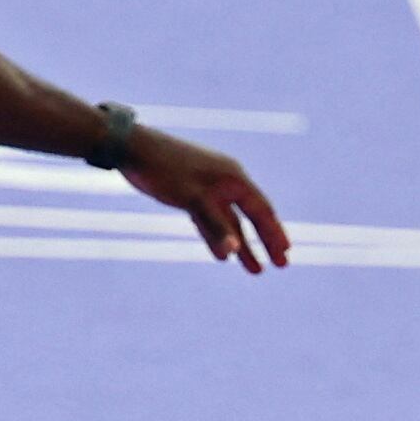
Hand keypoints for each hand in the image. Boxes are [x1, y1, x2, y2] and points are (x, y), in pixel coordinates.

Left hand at [120, 129, 289, 273]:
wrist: (133, 149)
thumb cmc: (164, 170)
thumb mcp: (192, 200)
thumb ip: (215, 226)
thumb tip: (233, 252)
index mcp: (233, 178)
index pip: (261, 210)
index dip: (274, 233)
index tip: (286, 253)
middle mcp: (226, 182)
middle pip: (252, 217)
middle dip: (266, 241)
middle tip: (281, 264)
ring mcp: (209, 188)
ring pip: (231, 222)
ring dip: (243, 246)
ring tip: (255, 271)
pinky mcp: (191, 194)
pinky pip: (211, 220)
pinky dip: (217, 237)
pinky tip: (223, 257)